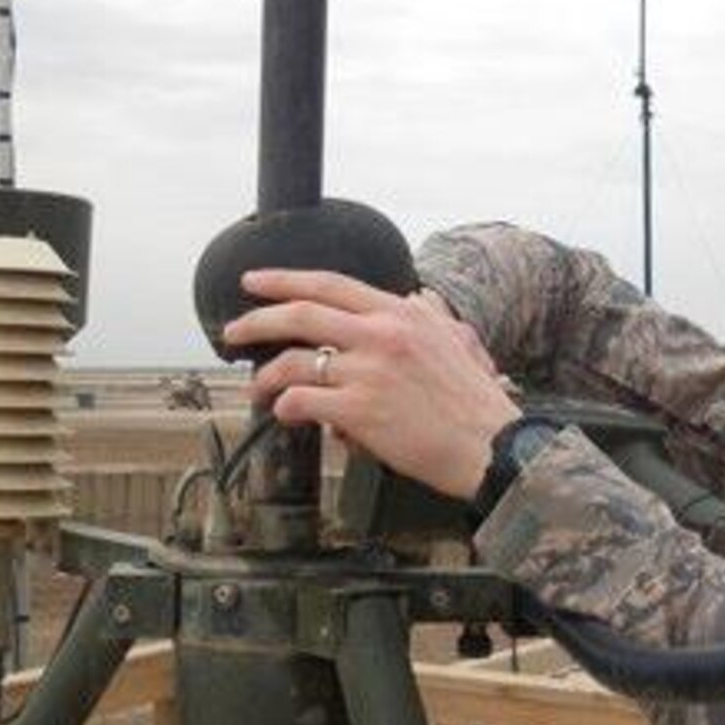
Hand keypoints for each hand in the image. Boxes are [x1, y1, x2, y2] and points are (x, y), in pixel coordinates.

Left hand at [223, 269, 520, 499]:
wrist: (491, 444)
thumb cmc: (475, 402)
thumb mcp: (456, 340)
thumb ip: (427, 316)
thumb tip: (414, 300)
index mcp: (401, 313)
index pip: (329, 284)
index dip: (284, 280)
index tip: (254, 281)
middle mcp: (381, 334)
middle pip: (299, 315)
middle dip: (255, 322)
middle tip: (233, 332)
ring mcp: (368, 372)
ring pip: (293, 362)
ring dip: (266, 377)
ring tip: (258, 390)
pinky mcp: (359, 411)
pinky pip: (302, 402)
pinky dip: (285, 408)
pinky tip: (285, 414)